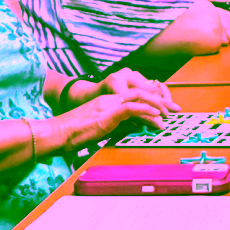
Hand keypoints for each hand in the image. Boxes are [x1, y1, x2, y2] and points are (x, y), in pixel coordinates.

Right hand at [57, 75, 175, 147]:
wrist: (55, 133)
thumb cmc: (68, 135)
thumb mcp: (92, 130)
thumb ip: (105, 128)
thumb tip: (116, 135)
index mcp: (105, 102)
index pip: (132, 97)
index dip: (149, 101)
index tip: (162, 109)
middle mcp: (108, 100)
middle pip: (139, 93)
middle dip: (159, 100)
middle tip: (173, 109)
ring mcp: (107, 105)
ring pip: (138, 98)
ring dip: (157, 105)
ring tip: (169, 113)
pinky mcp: (107, 114)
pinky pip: (131, 108)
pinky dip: (146, 111)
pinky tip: (156, 116)